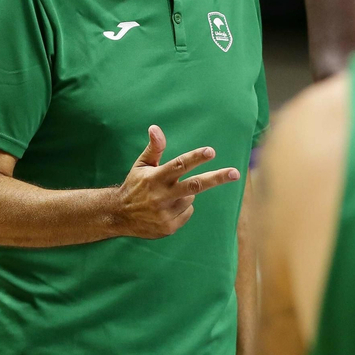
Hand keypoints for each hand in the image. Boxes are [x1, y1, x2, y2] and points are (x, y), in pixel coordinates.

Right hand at [110, 126, 239, 239]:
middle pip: (194, 185)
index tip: (211, 151)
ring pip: (190, 198)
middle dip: (216, 178)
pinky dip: (181, 209)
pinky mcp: (168, 227)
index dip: (196, 158)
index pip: (179, 165)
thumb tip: (155, 127)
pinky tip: (165, 208)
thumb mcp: (141, 165)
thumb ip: (154, 148)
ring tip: (166, 196)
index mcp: (155, 177)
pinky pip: (187, 213)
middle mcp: (161, 195)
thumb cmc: (135, 185)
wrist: (118, 215)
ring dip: (184, 195)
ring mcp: (165, 213)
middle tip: (235, 173)